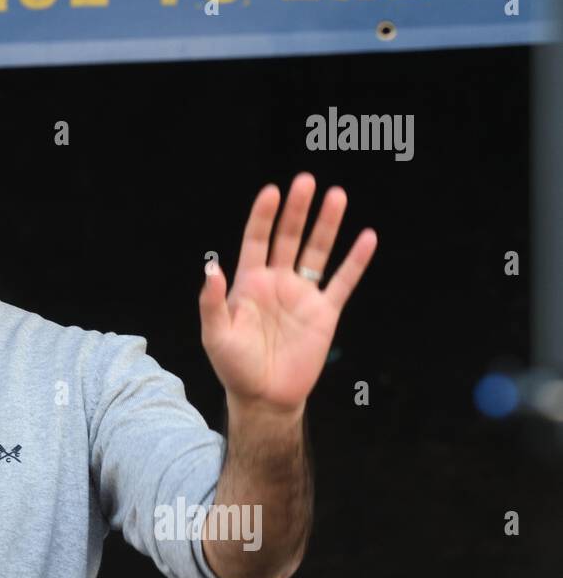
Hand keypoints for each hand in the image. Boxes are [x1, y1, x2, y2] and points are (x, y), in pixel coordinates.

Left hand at [199, 172, 377, 413]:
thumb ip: (212, 302)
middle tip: (306, 180)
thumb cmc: (235, 367)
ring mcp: (302, 295)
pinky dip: (355, 261)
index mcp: (249, 283)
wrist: (265, 397)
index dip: (263, 216)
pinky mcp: (325, 312)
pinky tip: (367, 237)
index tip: (272, 191)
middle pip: (289, 237)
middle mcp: (277, 282)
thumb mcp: (215, 335)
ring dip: (327, 225)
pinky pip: (343, 281)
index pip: (256, 240)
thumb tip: (211, 267)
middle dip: (297, 210)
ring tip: (337, 195)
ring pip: (317, 252)